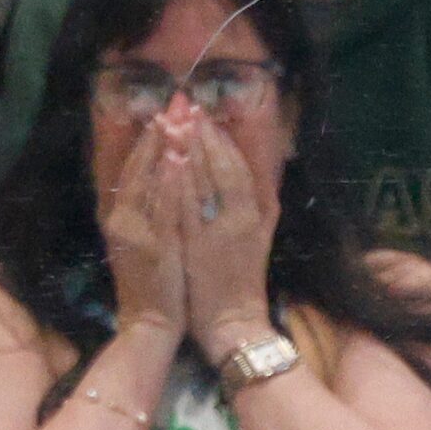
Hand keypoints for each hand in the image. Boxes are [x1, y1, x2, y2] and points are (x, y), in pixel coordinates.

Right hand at [98, 120, 189, 343]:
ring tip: (178, 120)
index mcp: (120, 217)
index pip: (132, 169)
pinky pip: (163, 207)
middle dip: (157, 133)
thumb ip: (144, 213)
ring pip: (149, 181)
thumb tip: (157, 180)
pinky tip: (179, 159)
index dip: (147, 140)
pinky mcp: (153, 245)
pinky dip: (170, 182)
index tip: (161, 112)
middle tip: (173, 103)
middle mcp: (123, 219)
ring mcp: (137, 231)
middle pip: (138, 167)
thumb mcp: (139, 244)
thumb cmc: (151, 286)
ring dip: (164, 148)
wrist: (150, 325)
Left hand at [181, 117, 277, 364]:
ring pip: (203, 180)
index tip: (204, 115)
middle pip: (220, 165)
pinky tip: (169, 159)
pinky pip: (188, 206)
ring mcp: (218, 230)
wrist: (232, 324)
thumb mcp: (261, 237)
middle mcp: (240, 216)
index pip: (237, 165)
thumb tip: (254, 173)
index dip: (220, 138)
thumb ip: (260, 204)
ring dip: (188, 148)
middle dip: (202, 133)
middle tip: (185, 105)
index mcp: (256, 212)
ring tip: (174, 121)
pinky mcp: (199, 245)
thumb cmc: (242, 282)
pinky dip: (180, 180)